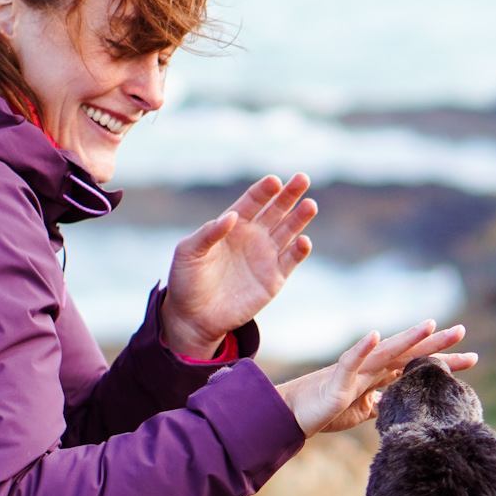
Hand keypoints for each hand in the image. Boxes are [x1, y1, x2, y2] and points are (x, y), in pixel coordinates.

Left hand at [161, 173, 315, 356]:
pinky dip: (299, 250)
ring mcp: (265, 257)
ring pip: (288, 231)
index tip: (274, 181)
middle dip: (289, 194)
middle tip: (302, 178)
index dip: (264, 191)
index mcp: (232, 226)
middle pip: (276, 210)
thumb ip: (209, 233)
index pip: (252, 202)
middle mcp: (252, 237)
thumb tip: (232, 216)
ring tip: (310, 204)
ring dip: (300, 218)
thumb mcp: (188, 252)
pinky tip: (303, 241)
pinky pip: (291, 260)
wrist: (193, 317)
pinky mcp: (274, 279)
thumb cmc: (186, 281)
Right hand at [275, 320, 476, 435]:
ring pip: (386, 351)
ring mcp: (355, 370)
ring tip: (430, 324)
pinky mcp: (337, 379)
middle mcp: (371, 367)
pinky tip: (374, 335)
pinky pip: (350, 360)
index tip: (471, 357)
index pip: (417, 365)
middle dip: (436, 344)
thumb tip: (401, 404)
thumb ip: (383, 403)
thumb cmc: (327, 410)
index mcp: (380, 376)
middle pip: (409, 353)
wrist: (294, 414)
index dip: (443, 362)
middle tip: (463, 332)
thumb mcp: (364, 410)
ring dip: (407, 338)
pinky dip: (362, 347)